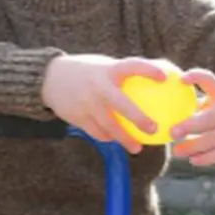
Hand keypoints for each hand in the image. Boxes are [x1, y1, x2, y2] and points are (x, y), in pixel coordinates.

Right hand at [38, 54, 168, 153]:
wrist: (48, 78)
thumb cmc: (86, 71)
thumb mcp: (103, 65)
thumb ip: (126, 71)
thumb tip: (162, 73)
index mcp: (107, 70)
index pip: (132, 66)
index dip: (149, 70)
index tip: (165, 77)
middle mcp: (97, 87)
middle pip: (121, 106)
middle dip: (138, 118)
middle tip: (154, 129)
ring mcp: (86, 104)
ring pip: (109, 126)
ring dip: (124, 139)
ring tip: (137, 148)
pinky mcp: (77, 117)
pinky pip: (97, 132)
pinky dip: (108, 138)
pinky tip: (116, 142)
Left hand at [169, 68, 214, 165]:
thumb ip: (196, 103)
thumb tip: (164, 106)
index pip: (211, 81)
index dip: (197, 77)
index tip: (182, 79)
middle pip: (208, 120)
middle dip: (189, 126)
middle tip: (172, 132)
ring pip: (213, 140)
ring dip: (192, 147)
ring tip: (177, 152)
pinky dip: (206, 158)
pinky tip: (193, 160)